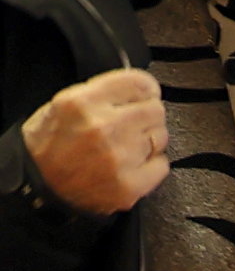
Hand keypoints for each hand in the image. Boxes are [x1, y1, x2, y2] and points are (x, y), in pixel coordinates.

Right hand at [24, 69, 166, 214]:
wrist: (38, 187)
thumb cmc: (47, 146)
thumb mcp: (61, 105)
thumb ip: (101, 94)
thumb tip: (137, 89)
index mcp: (82, 103)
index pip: (138, 83)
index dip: (145, 88)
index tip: (145, 94)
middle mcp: (103, 127)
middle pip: (155, 110)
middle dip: (146, 115)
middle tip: (132, 124)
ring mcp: (119, 157)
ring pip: (161, 136)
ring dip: (149, 140)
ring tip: (125, 147)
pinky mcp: (131, 184)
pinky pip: (162, 164)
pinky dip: (151, 164)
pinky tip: (130, 165)